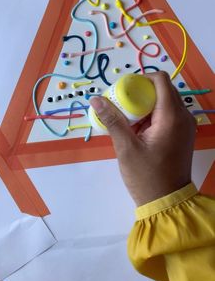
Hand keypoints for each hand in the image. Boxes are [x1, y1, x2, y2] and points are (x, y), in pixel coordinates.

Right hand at [90, 72, 195, 205]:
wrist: (167, 202)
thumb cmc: (146, 176)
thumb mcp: (126, 148)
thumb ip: (112, 120)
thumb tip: (95, 99)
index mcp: (172, 116)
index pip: (160, 80)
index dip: (141, 79)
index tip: (123, 90)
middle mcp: (184, 116)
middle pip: (162, 89)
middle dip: (141, 92)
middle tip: (121, 104)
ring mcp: (186, 125)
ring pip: (165, 101)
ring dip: (146, 105)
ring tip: (127, 119)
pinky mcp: (183, 133)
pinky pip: (168, 114)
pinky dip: (152, 115)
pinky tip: (137, 129)